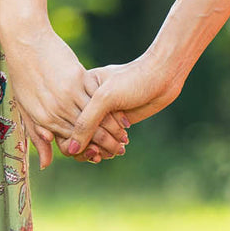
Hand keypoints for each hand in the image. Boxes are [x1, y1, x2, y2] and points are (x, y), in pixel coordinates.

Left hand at [0, 22, 127, 168]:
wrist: (26, 43)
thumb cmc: (22, 76)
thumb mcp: (25, 109)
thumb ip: (36, 136)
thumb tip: (45, 164)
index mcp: (43, 118)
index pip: (71, 140)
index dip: (88, 149)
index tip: (101, 155)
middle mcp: (57, 108)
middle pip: (86, 131)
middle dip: (105, 143)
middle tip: (120, 149)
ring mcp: (68, 92)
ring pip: (95, 116)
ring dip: (112, 128)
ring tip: (125, 135)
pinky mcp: (77, 76)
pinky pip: (96, 96)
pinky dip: (109, 105)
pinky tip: (120, 112)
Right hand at [62, 52, 183, 157]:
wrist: (162, 76)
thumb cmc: (133, 80)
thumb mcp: (106, 98)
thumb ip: (87, 122)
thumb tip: (72, 150)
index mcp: (80, 88)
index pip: (67, 120)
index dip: (74, 138)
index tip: (88, 147)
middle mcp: (88, 100)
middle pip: (77, 131)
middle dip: (88, 146)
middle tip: (99, 154)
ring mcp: (102, 111)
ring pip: (91, 138)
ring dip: (99, 149)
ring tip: (112, 152)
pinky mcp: (115, 120)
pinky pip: (104, 139)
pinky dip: (108, 147)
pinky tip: (118, 150)